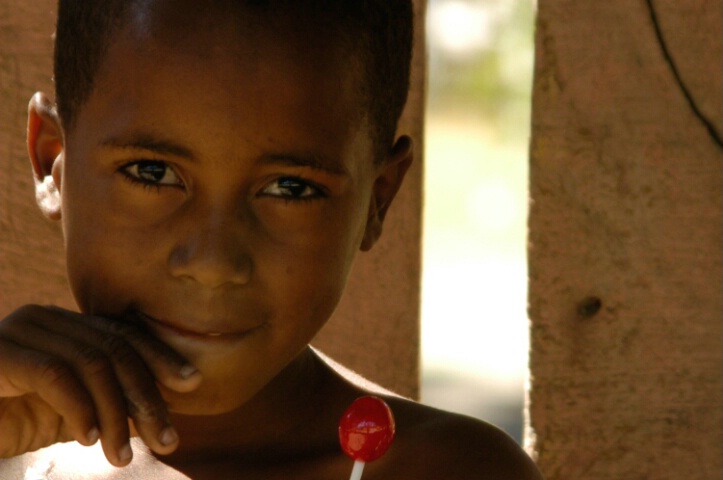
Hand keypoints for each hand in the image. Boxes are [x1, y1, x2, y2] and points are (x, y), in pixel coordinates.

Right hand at [0, 305, 200, 465]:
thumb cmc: (9, 420)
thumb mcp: (71, 412)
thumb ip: (108, 401)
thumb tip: (158, 411)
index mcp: (66, 326)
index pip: (125, 335)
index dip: (161, 357)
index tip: (192, 383)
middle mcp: (46, 319)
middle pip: (115, 349)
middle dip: (146, 395)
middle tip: (167, 437)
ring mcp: (20, 329)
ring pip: (92, 362)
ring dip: (116, 413)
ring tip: (123, 454)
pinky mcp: (0, 351)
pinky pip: (55, 373)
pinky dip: (79, 408)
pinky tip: (89, 439)